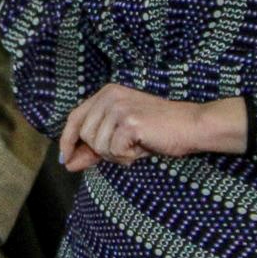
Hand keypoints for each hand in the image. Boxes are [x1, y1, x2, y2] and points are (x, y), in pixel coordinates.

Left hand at [59, 85, 245, 172]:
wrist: (192, 126)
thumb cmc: (159, 132)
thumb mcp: (121, 137)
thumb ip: (94, 147)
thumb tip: (67, 164)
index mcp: (106, 93)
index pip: (74, 118)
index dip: (67, 141)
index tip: (65, 160)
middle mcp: (109, 95)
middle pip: (85, 135)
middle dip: (101, 151)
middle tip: (126, 149)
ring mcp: (119, 107)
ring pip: (98, 145)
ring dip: (116, 154)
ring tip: (137, 146)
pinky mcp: (129, 121)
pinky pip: (113, 150)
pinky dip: (126, 157)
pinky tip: (143, 147)